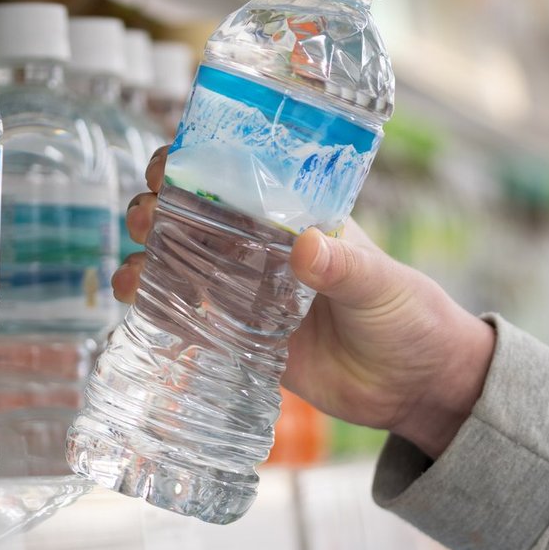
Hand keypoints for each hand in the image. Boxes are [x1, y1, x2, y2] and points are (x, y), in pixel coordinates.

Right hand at [117, 147, 494, 458]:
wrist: (415, 387)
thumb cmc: (409, 317)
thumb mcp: (382, 285)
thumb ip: (346, 266)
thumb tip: (307, 246)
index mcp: (297, 217)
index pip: (239, 176)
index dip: (194, 162)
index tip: (166, 163)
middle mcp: (264, 248)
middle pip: (195, 215)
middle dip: (159, 207)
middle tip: (146, 216)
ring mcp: (248, 292)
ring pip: (182, 262)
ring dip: (148, 255)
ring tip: (133, 266)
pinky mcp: (241, 337)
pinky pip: (189, 316)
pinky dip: (156, 305)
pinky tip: (134, 300)